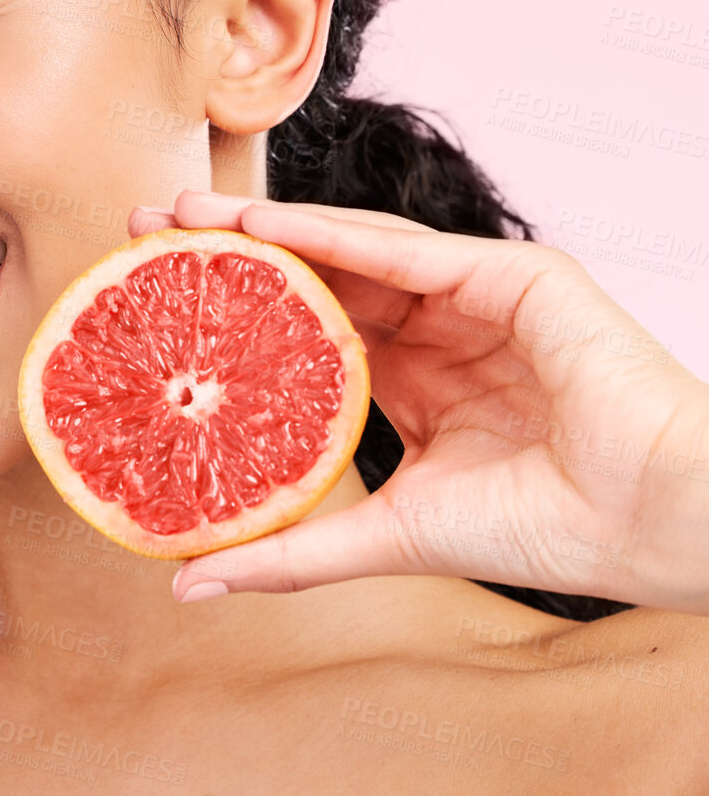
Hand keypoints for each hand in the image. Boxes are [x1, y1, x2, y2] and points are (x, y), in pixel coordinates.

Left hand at [129, 190, 708, 613]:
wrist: (654, 526)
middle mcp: (434, 326)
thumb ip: (296, 551)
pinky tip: (265, 226)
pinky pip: (404, 249)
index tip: (151, 301)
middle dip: (227, 251)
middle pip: (313, 274)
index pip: (303, 326)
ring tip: (182, 215)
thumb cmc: (545, 528)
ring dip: (263, 226)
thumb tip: (191, 579)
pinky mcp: (510, 274)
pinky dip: (333, 235)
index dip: (230, 310)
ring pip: (349, 247)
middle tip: (141, 234)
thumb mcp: (392, 533)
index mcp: (411, 377)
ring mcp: (471, 294)